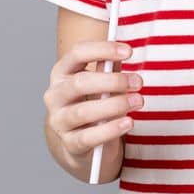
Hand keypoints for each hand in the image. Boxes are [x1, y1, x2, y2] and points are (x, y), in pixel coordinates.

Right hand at [43, 39, 143, 167]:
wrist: (81, 142)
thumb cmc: (93, 104)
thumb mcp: (100, 84)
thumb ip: (109, 69)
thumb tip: (122, 52)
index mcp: (61, 73)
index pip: (77, 54)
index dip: (103, 49)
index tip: (129, 51)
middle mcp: (55, 96)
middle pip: (80, 83)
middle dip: (113, 81)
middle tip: (138, 82)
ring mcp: (59, 121)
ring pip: (84, 111)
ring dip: (115, 105)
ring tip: (138, 101)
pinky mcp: (69, 144)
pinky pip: (89, 137)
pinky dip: (110, 129)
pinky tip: (128, 122)